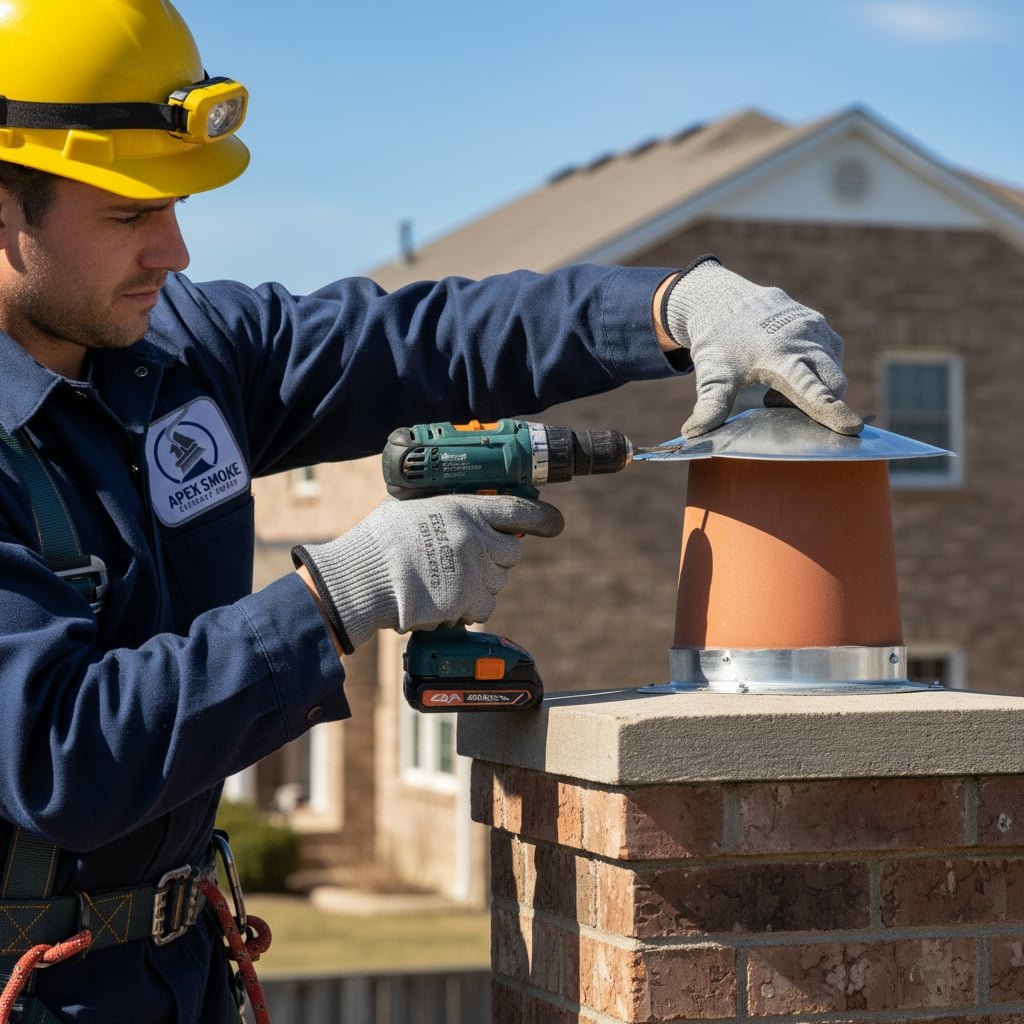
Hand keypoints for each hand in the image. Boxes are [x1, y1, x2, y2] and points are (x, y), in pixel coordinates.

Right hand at [292, 494, 563, 652]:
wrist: (363, 579)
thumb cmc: (378, 541)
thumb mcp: (410, 506)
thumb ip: (440, 508)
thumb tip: (450, 511)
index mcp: (464, 509)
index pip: (518, 510)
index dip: (541, 517)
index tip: (553, 523)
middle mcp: (477, 539)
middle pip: (511, 551)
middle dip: (495, 557)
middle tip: (468, 560)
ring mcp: (476, 572)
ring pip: (498, 581)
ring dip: (481, 583)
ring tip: (446, 581)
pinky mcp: (469, 601)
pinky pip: (484, 607)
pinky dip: (470, 608)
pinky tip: (445, 601)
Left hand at [662, 258, 862, 436]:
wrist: (721, 300)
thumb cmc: (718, 344)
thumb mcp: (712, 377)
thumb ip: (710, 407)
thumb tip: (693, 435)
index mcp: (778, 356)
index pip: (811, 390)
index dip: (830, 411)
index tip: (851, 429)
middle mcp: (804, 339)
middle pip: (834, 384)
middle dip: (822, 403)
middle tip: (774, 401)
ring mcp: (816, 328)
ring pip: (834, 371)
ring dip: (816, 386)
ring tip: (776, 382)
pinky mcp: (820, 323)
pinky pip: (832, 355)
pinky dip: (817, 369)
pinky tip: (788, 367)